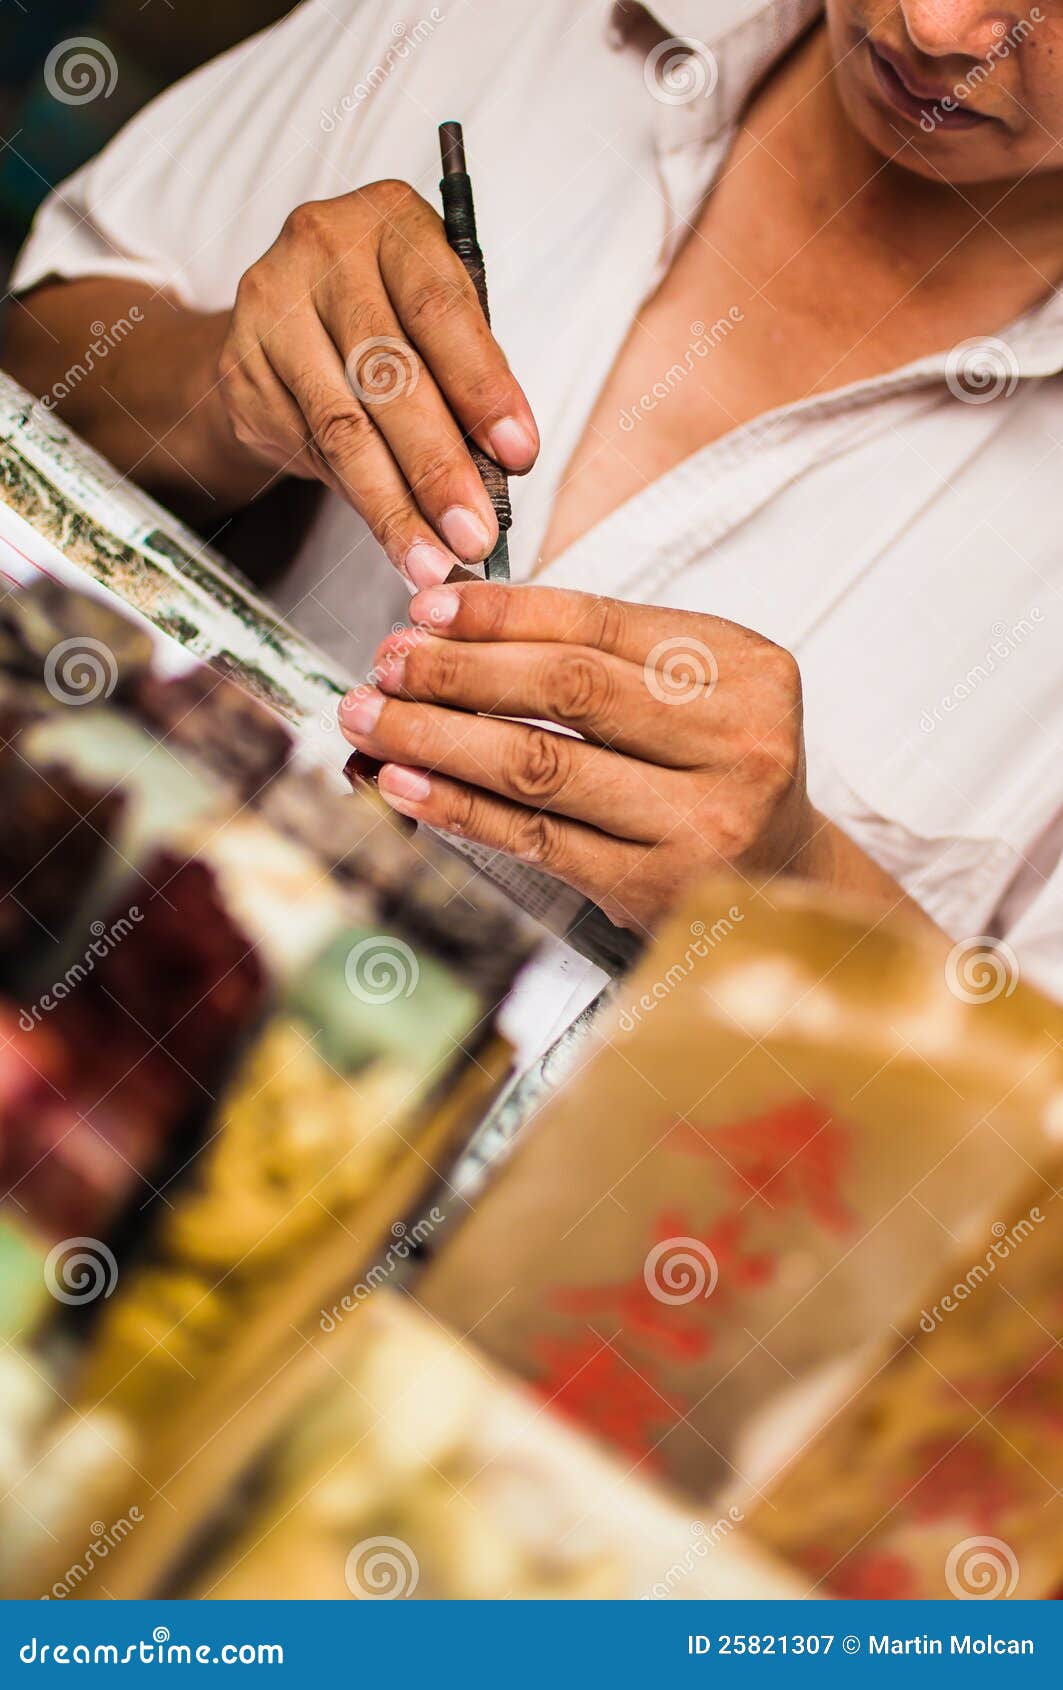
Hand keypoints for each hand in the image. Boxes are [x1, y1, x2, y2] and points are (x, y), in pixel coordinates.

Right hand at [216, 182, 537, 586]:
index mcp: (389, 219)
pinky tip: (390, 536)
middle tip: (475, 533)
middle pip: (388, 375)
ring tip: (432, 560)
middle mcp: (321, 248)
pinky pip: (309, 449)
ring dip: (393, 507)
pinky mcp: (241, 368)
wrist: (280, 317)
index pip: (441, 309)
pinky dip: (356, 502)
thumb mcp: (436, 316)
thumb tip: (502, 465)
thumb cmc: (386, 313)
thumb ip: (469, 371)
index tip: (518, 456)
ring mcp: (269, 306)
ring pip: (342, 427)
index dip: (483, 388)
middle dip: (438, 468)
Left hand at [338, 583, 824, 931]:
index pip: (601, 624)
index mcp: (746, 670)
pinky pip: (535, 838)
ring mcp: (699, 820)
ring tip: (373, 719)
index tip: (426, 609)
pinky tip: (404, 783)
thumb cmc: (716, 770)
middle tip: (386, 663)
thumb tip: (453, 628)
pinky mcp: (654, 886)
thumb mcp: (697, 691)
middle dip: (459, 671)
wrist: (783, 880)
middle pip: (568, 689)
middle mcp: (734, 742)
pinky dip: (458, 807)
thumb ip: (606, 654)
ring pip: (540, 765)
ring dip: (438, 737)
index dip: (502, 613)